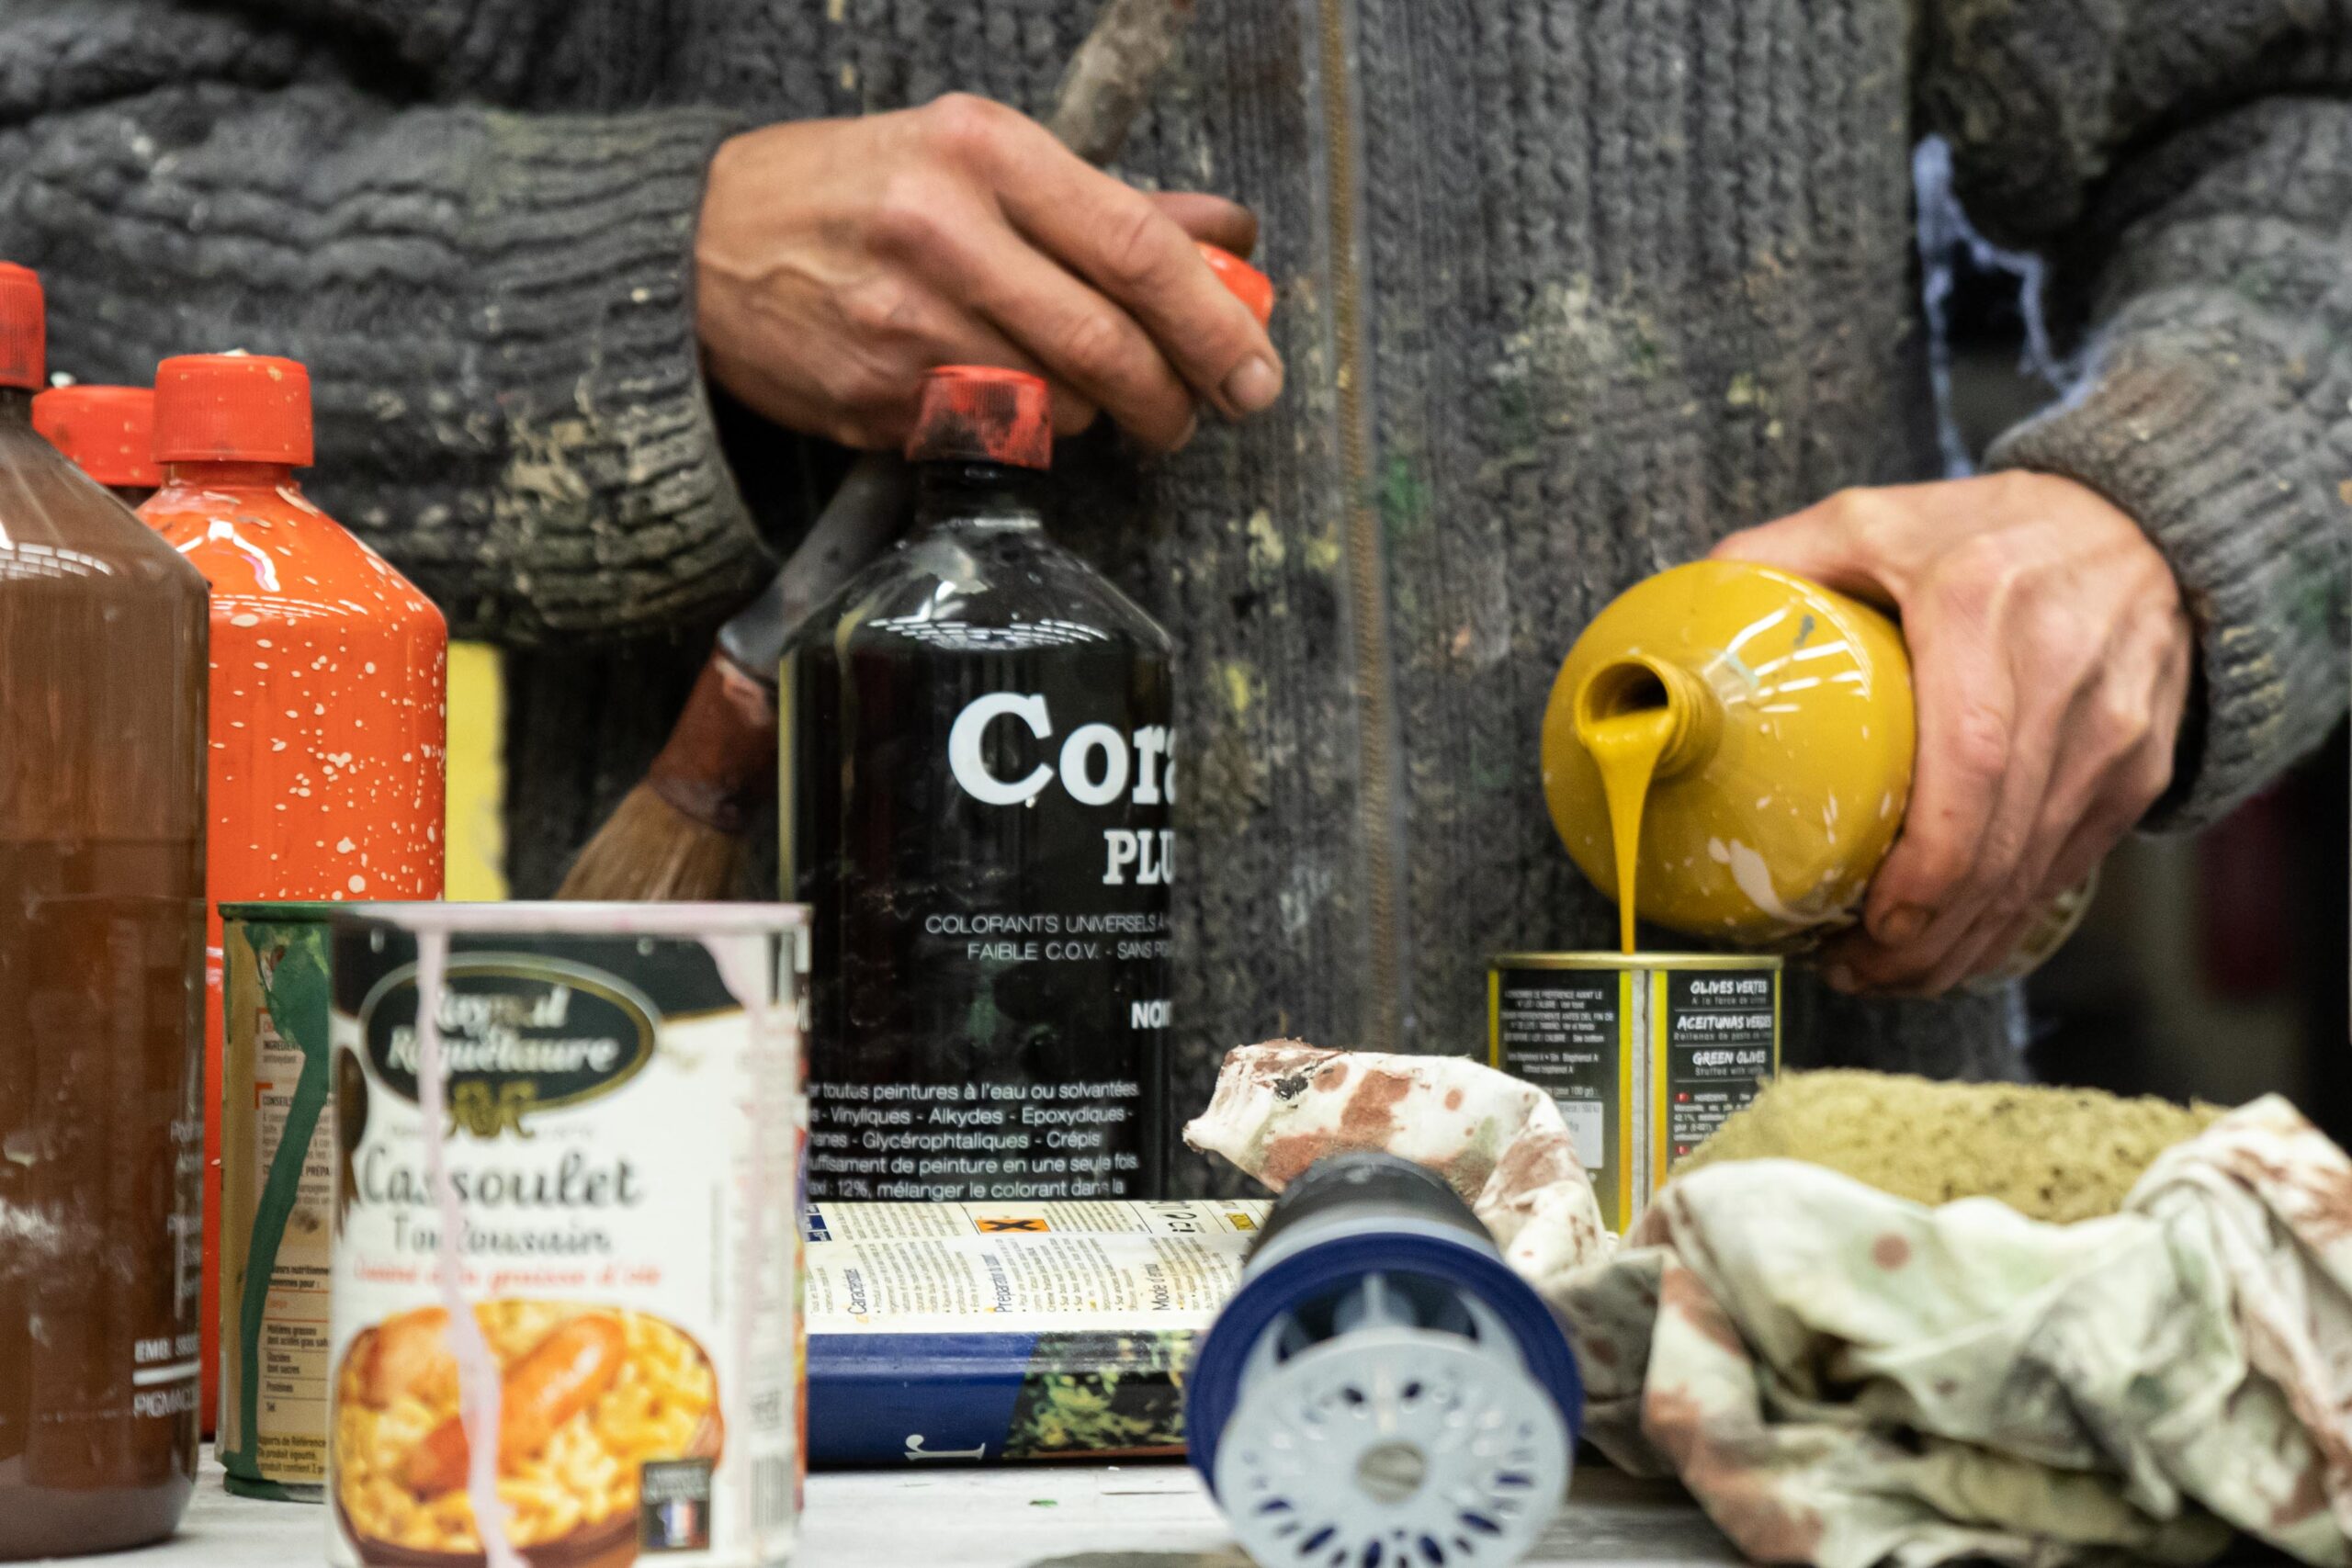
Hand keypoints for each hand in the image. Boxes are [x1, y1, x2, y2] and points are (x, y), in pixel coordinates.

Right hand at [694, 94, 1282, 452]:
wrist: (697, 251)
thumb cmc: (855, 193)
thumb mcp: (975, 158)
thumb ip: (1109, 202)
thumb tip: (1229, 240)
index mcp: (983, 150)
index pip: (1136, 246)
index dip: (1213, 321)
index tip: (1257, 371)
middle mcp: (945, 232)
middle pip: (1109, 342)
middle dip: (1177, 396)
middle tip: (1199, 414)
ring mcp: (905, 325)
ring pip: (1060, 403)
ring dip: (1095, 412)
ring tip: (1075, 385)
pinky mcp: (877, 400)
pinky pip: (995, 437)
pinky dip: (1025, 432)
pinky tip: (1004, 401)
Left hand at [1711, 472, 2192, 994]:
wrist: (2144, 527)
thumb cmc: (1990, 529)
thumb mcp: (1875, 517)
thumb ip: (1776, 555)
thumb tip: (1688, 614)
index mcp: (1984, 611)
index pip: (1971, 763)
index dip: (1926, 862)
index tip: (1873, 919)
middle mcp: (2064, 681)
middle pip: (2000, 845)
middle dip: (1924, 934)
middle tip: (1848, 970)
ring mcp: (2112, 737)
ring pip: (2034, 874)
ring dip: (1959, 944)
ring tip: (1880, 974)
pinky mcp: (2136, 774)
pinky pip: (2063, 870)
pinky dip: (2002, 922)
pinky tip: (1942, 946)